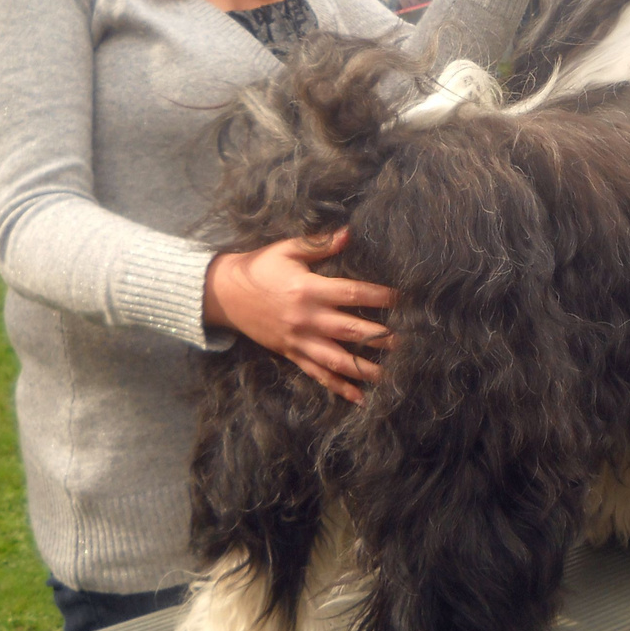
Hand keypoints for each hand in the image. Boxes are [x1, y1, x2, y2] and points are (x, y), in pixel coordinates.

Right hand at [204, 229, 396, 403]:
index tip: (402, 298)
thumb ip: (320, 244)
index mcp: (308, 289)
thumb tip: (349, 233)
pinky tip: (359, 397)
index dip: (379, 295)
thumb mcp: (287, 249)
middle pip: (350, 329)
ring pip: (336, 359)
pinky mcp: (291, 354)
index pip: (352, 293)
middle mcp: (306, 318)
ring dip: (364, 368)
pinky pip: (317, 373)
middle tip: (406, 342)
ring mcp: (299, 340)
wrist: (223, 293)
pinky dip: (338, 387)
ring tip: (390, 375)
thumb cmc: (259, 267)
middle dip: (379, 336)